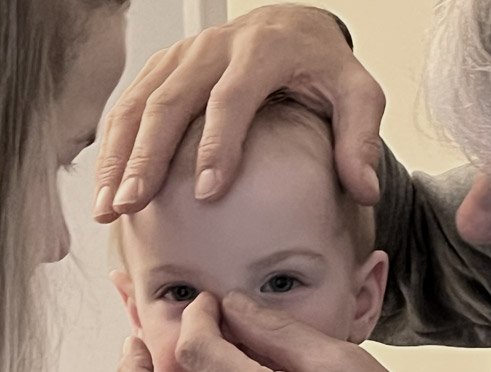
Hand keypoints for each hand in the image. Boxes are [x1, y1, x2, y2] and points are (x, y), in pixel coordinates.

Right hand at [94, 5, 383, 222]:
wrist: (294, 28)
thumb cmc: (324, 67)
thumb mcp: (358, 94)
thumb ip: (361, 139)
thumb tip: (364, 191)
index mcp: (264, 52)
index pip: (232, 98)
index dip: (216, 145)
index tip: (206, 193)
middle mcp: (215, 49)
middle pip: (170, 101)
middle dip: (147, 157)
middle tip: (134, 205)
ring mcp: (184, 56)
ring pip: (139, 102)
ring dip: (119, 155)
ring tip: (108, 204)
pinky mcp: (166, 67)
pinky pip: (130, 102)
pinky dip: (115, 143)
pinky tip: (109, 180)